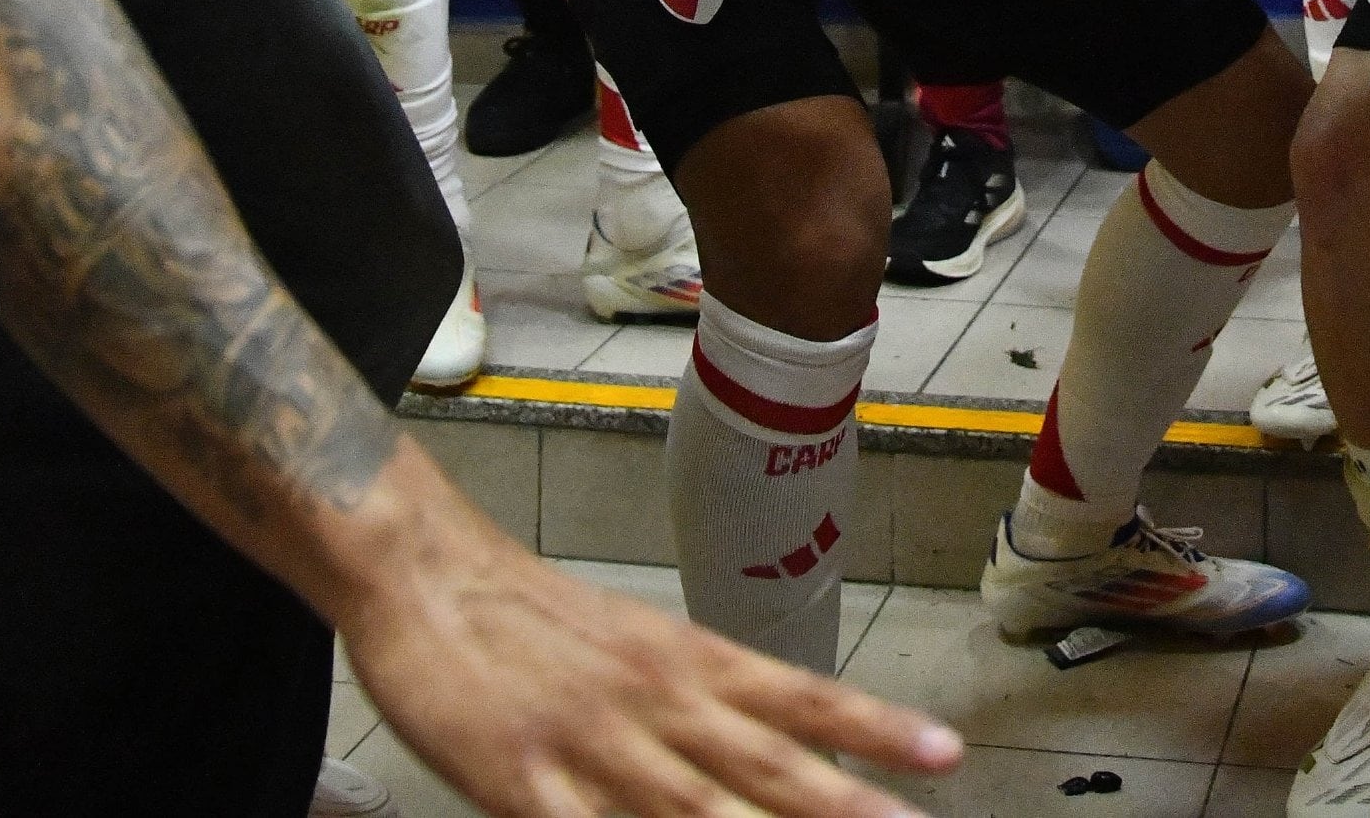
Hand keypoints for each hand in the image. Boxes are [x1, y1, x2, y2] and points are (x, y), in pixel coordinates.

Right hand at [345, 535, 957, 816]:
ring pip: (688, 813)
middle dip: (841, 806)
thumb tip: (775, 745)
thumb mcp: (635, 644)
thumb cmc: (531, 616)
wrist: (427, 574)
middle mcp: (655, 703)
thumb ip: (702, 700)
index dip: (873, 729)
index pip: (800, 698)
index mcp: (686, 662)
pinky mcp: (520, 784)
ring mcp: (590, 746)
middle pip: (763, 766)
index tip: (943, 755)